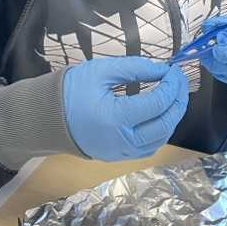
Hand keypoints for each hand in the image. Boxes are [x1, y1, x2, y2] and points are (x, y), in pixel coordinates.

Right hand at [63, 57, 188, 161]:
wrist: (46, 116)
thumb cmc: (71, 91)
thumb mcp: (102, 70)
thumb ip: (135, 68)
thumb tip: (162, 70)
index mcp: (116, 119)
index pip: (158, 103)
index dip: (172, 85)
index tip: (175, 70)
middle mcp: (122, 141)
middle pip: (165, 124)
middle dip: (178, 101)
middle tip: (180, 82)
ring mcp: (121, 153)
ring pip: (161, 139)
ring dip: (173, 117)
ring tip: (174, 96)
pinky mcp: (119, 157)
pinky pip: (149, 147)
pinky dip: (161, 131)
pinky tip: (161, 114)